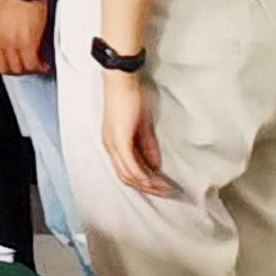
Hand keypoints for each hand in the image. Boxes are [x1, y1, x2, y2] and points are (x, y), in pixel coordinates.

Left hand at [0, 0, 52, 75]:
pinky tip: (43, 65)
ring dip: (29, 69)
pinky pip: (32, 63)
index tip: (10, 61)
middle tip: (26, 65)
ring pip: (19, 68)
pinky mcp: (28, 42)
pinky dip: (39, 67)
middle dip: (16, 69)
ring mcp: (11, 43)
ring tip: (36, 65)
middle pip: (4, 67)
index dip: (1, 62)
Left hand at [101, 66, 173, 198]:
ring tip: (166, 189)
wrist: (121, 82)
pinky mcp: (119, 140)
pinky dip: (143, 176)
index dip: (143, 183)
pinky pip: (130, 165)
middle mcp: (109, 147)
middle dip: (148, 188)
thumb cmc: (130, 100)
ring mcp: (112, 144)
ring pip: (128, 174)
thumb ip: (147, 146)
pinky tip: (155, 180)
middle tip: (167, 193)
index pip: (125, 172)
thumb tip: (155, 165)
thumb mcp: (142, 127)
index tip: (161, 188)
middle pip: (126, 178)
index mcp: (112, 145)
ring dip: (148, 185)